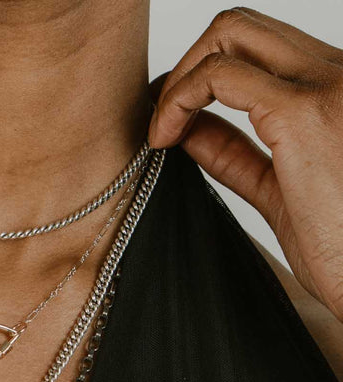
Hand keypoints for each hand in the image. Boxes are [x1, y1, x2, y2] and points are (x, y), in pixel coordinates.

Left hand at [148, 7, 342, 321]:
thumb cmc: (342, 249)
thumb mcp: (280, 192)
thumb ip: (237, 156)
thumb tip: (191, 131)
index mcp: (336, 91)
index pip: (259, 49)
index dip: (202, 75)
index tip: (171, 118)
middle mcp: (338, 74)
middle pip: (241, 27)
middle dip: (186, 65)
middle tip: (162, 121)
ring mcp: (325, 87)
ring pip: (229, 34)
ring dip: (178, 79)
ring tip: (160, 133)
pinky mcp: (303, 114)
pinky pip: (219, 77)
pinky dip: (178, 99)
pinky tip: (165, 139)